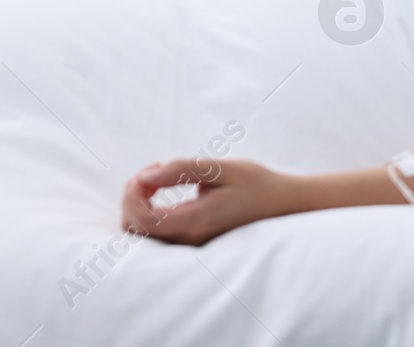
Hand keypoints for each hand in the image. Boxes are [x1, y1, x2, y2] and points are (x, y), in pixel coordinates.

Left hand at [122, 158, 295, 245]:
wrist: (281, 204)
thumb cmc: (255, 183)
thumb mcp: (222, 168)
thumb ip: (183, 170)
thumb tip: (146, 176)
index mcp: (197, 221)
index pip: (144, 220)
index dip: (133, 195)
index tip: (146, 172)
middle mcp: (190, 240)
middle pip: (137, 230)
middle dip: (132, 197)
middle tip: (151, 172)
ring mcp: (190, 244)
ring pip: (143, 234)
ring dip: (139, 205)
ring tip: (157, 180)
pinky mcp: (192, 242)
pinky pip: (156, 234)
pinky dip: (149, 211)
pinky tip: (162, 191)